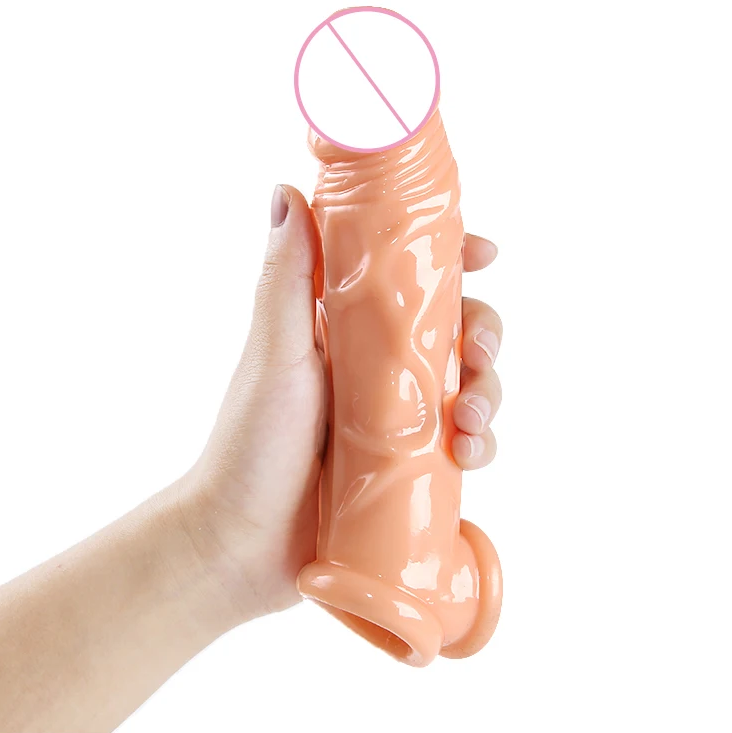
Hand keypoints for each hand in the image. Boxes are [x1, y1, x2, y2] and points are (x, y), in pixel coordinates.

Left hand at [180, 184, 502, 619]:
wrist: (241, 544)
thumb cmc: (249, 443)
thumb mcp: (274, 354)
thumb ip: (285, 278)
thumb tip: (286, 188)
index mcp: (345, 330)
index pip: (408, 279)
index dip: (453, 261)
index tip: (485, 254)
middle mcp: (377, 367)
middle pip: (455, 331)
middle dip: (483, 333)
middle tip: (480, 354)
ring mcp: (398, 418)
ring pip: (468, 386)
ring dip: (490, 392)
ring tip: (472, 420)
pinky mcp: (412, 465)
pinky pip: (464, 443)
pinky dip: (481, 443)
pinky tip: (472, 454)